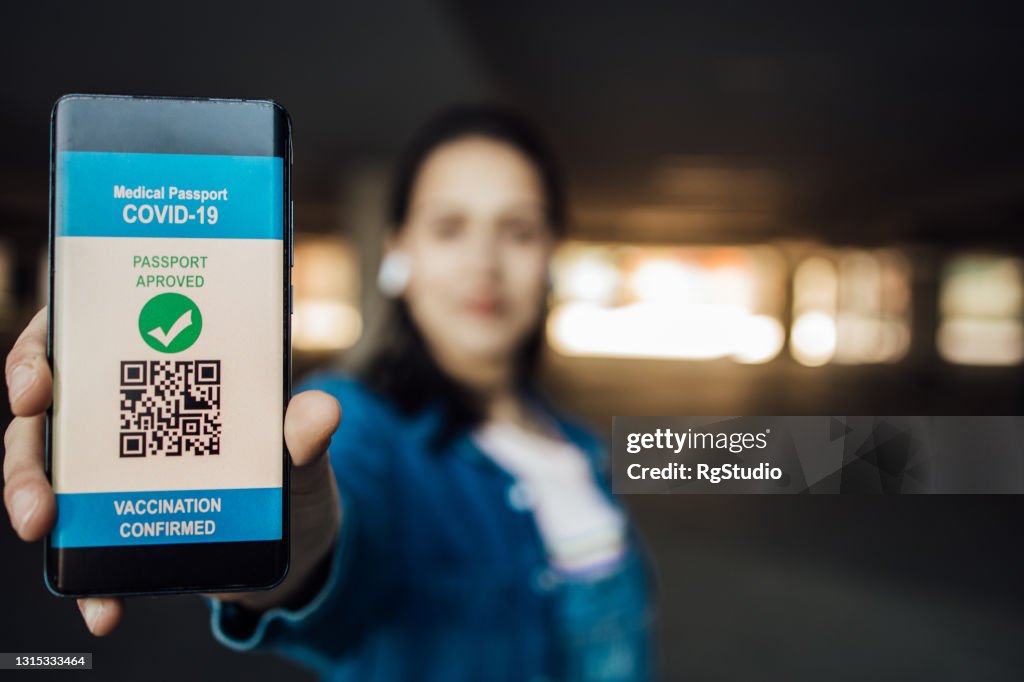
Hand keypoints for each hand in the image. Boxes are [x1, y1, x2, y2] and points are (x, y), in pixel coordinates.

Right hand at [3, 306, 342, 634]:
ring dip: (32, 501)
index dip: (41, 351)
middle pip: (49, 415)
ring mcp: (113, 471)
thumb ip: (304, 433)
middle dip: (26, 449)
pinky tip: (102, 609)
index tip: (38, 381)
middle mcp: (124, 415)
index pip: (81, 337)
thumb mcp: (301, 451)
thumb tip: (321, 411)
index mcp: (160, 371)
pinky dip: (88, 584)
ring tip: (44, 528)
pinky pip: (85, 550)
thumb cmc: (291, 472)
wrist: (297, 541)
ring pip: (48, 475)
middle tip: (36, 482)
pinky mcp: (119, 524)